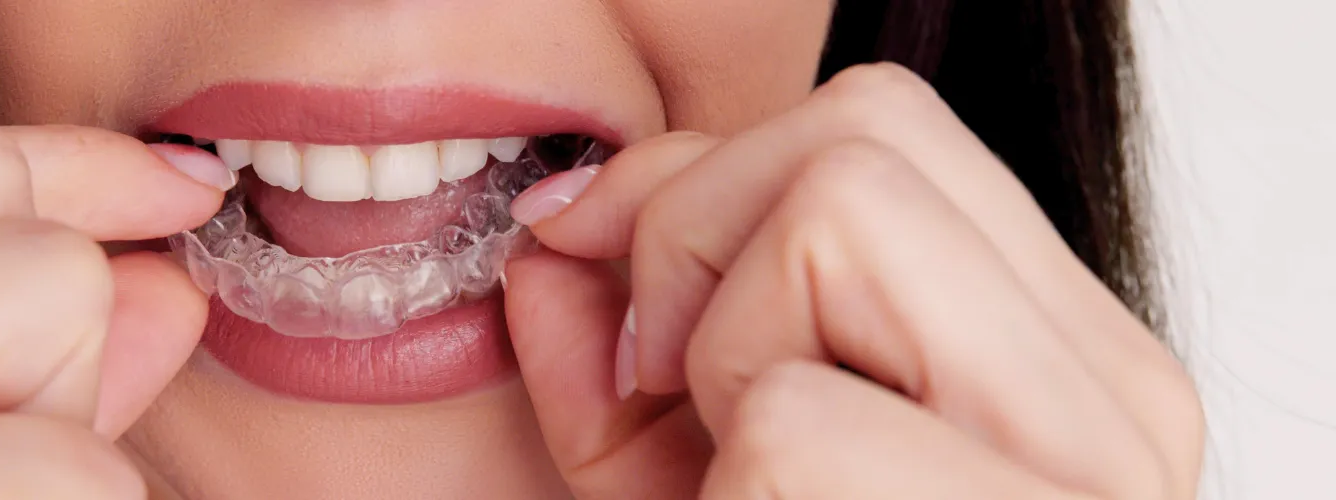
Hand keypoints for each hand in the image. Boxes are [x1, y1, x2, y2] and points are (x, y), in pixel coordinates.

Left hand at [504, 63, 1202, 498]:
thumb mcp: (668, 454)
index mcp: (1064, 362)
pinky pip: (796, 406)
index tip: (637, 331)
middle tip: (677, 402)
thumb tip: (557, 210)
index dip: (695, 196)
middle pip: (863, 125)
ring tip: (740, 484)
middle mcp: (1120, 400)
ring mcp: (1096, 463)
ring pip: (842, 207)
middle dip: (698, 244)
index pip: (877, 128)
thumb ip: (628, 314)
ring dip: (726, 357)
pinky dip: (723, 480)